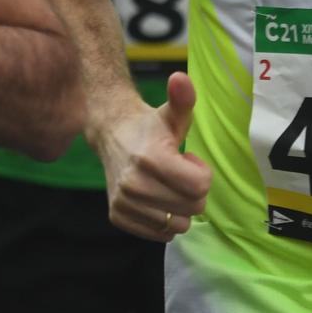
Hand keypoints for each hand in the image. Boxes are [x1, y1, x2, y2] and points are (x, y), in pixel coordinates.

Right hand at [97, 71, 210, 241]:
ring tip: (166, 185)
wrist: (110, 134)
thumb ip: (183, 99)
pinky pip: (160, 234)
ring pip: (177, 225)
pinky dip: (164, 220)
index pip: (200, 187)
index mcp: (150, 159)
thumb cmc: (150, 126)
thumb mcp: (171, 113)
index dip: (201, 173)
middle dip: (193, 191)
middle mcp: (133, 184)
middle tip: (177, 173)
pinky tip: (156, 198)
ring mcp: (123, 202)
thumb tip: (181, 78)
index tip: (188, 159)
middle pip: (192, 207)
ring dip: (179, 208)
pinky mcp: (118, 216)